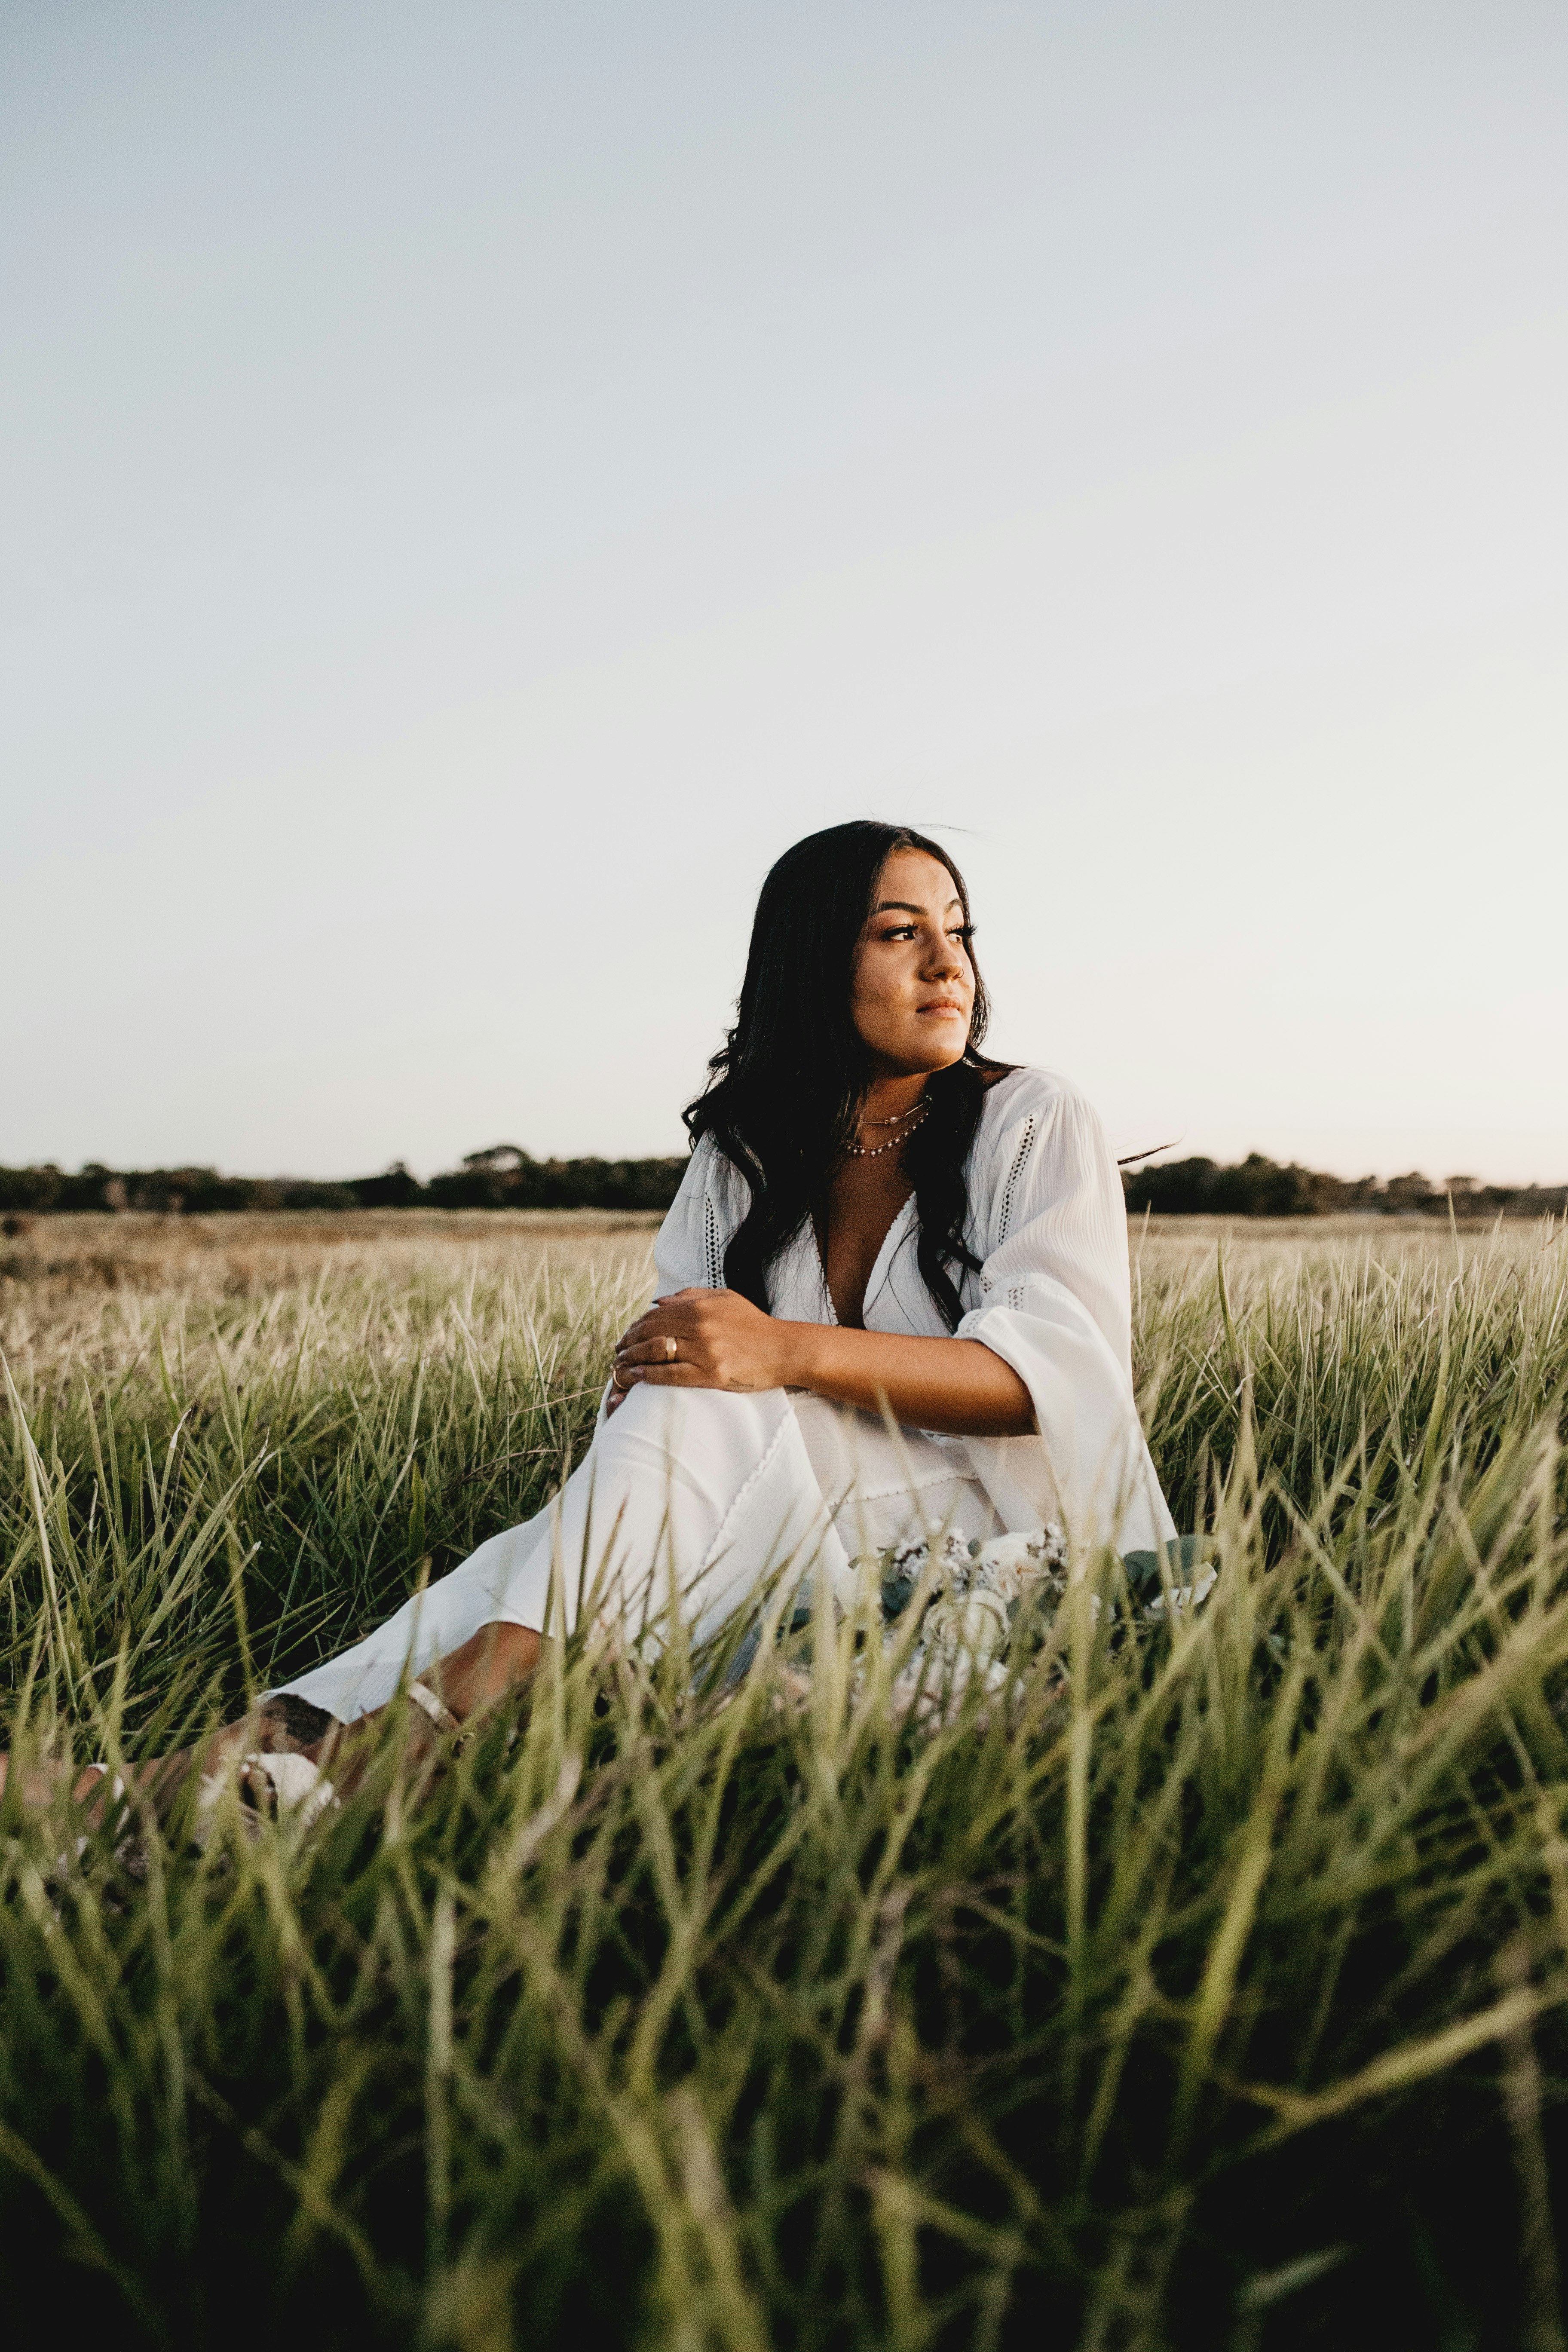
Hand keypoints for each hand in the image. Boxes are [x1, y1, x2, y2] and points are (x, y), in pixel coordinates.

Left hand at [607, 1287, 804, 1409]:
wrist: (784, 1349)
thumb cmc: (754, 1325)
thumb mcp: (725, 1299)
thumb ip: (691, 1296)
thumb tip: (658, 1301)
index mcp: (700, 1307)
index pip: (655, 1316)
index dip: (634, 1327)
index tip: (625, 1336)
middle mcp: (700, 1326)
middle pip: (650, 1333)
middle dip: (628, 1343)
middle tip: (617, 1353)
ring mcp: (706, 1351)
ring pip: (656, 1353)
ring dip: (632, 1359)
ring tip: (619, 1366)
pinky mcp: (712, 1374)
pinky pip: (672, 1375)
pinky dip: (649, 1375)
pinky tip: (636, 1376)